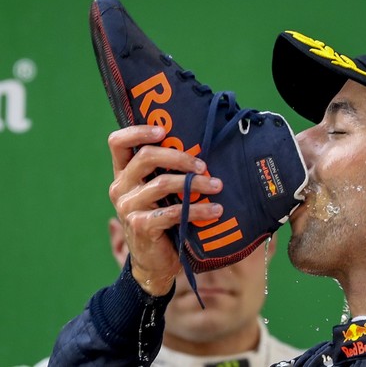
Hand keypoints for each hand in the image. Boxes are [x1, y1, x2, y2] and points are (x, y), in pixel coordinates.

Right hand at [108, 125, 223, 295]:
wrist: (154, 263)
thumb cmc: (164, 221)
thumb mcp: (161, 194)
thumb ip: (167, 173)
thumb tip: (202, 149)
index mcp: (124, 174)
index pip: (117, 143)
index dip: (138, 131)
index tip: (164, 131)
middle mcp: (121, 187)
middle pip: (146, 157)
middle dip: (179, 156)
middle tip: (204, 165)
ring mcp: (128, 207)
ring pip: (162, 183)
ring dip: (195, 184)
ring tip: (217, 186)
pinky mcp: (140, 226)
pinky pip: (172, 212)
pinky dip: (198, 210)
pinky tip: (216, 211)